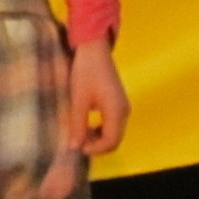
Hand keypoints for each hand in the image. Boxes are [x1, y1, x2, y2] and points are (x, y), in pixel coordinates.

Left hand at [67, 38, 128, 156]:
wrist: (94, 48)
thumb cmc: (85, 72)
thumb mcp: (79, 99)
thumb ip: (78, 124)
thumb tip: (74, 147)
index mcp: (116, 111)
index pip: (111, 141)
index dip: (95, 149)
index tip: (77, 147)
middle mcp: (124, 110)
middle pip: (115, 139)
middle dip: (97, 145)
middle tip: (77, 142)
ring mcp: (123, 105)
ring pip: (114, 132)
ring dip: (98, 137)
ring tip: (80, 134)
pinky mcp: (118, 101)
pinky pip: (113, 122)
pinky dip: (101, 128)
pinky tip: (86, 124)